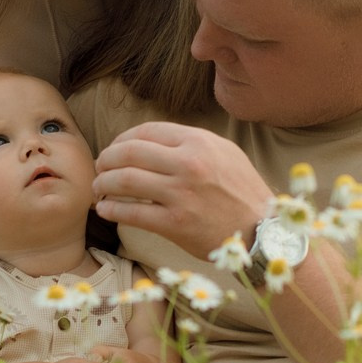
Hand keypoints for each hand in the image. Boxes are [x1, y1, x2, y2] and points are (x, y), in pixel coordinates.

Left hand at [91, 122, 274, 259]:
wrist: (262, 231)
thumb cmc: (243, 191)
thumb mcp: (225, 152)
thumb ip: (191, 143)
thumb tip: (151, 141)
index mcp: (199, 142)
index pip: (147, 131)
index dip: (122, 139)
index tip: (115, 149)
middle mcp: (188, 164)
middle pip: (129, 153)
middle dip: (106, 159)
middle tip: (100, 168)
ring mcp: (181, 194)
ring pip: (124, 181)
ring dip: (103, 183)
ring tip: (99, 188)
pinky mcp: (175, 224)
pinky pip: (132, 213)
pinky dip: (112, 209)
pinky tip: (106, 209)